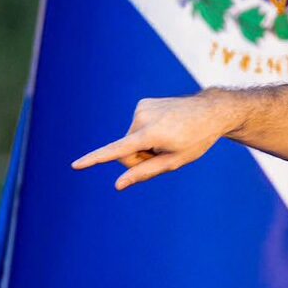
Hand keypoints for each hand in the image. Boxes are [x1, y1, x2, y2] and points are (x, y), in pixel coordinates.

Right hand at [71, 93, 235, 189]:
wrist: (212, 111)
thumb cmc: (196, 140)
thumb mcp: (174, 161)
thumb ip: (144, 173)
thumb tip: (118, 185)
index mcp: (151, 134)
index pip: (117, 150)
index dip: (95, 159)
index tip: (76, 165)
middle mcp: (143, 117)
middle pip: (126, 151)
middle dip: (140, 157)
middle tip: (165, 152)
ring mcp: (142, 107)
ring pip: (130, 139)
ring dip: (145, 144)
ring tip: (169, 136)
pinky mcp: (143, 103)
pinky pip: (137, 128)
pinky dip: (147, 132)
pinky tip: (167, 126)